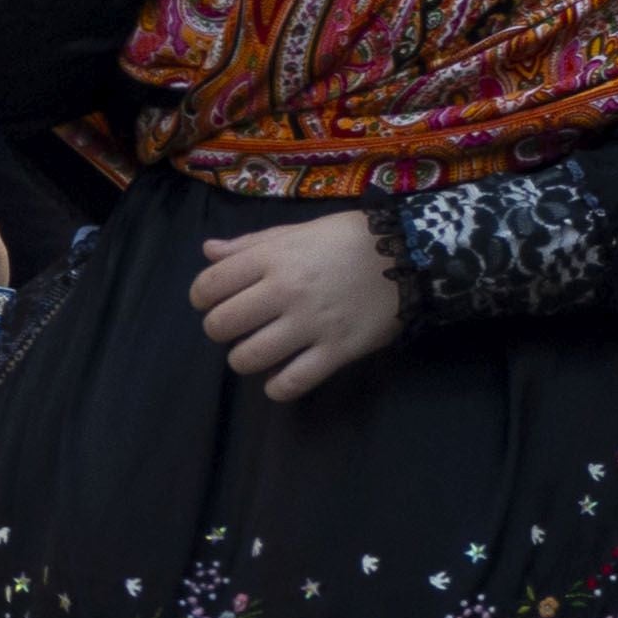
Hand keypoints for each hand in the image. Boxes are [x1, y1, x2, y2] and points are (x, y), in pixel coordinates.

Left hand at [192, 212, 402, 402]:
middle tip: (243, 324)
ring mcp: (311, 324)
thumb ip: (252, 244)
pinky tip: (283, 376)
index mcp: (275, 258)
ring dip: (247, 358)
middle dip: (223, 329)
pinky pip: (290, 384)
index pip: (208, 285)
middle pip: (220, 326)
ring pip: (247, 359)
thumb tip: (208, 252)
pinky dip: (278, 387)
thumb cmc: (351, 239)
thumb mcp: (302, 230)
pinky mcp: (336, 351)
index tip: (217, 300)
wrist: (414, 253)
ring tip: (263, 349)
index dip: (203, 297)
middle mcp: (286, 291)